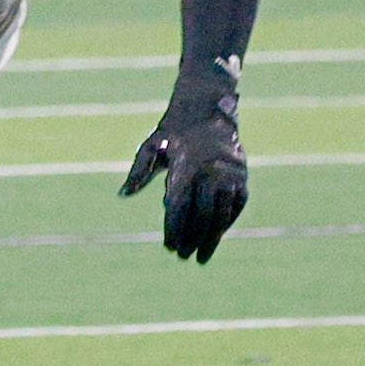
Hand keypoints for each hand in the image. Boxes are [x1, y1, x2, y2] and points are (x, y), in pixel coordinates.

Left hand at [120, 97, 248, 262]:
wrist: (205, 109)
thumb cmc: (172, 131)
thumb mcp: (150, 146)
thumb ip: (138, 172)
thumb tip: (122, 194)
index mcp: (186, 167)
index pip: (180, 206)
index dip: (174, 228)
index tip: (169, 246)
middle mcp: (211, 172)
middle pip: (203, 214)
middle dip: (193, 238)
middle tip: (183, 256)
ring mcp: (230, 174)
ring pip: (222, 212)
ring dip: (213, 237)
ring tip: (201, 256)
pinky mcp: (242, 175)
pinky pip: (237, 204)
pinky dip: (227, 222)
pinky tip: (216, 237)